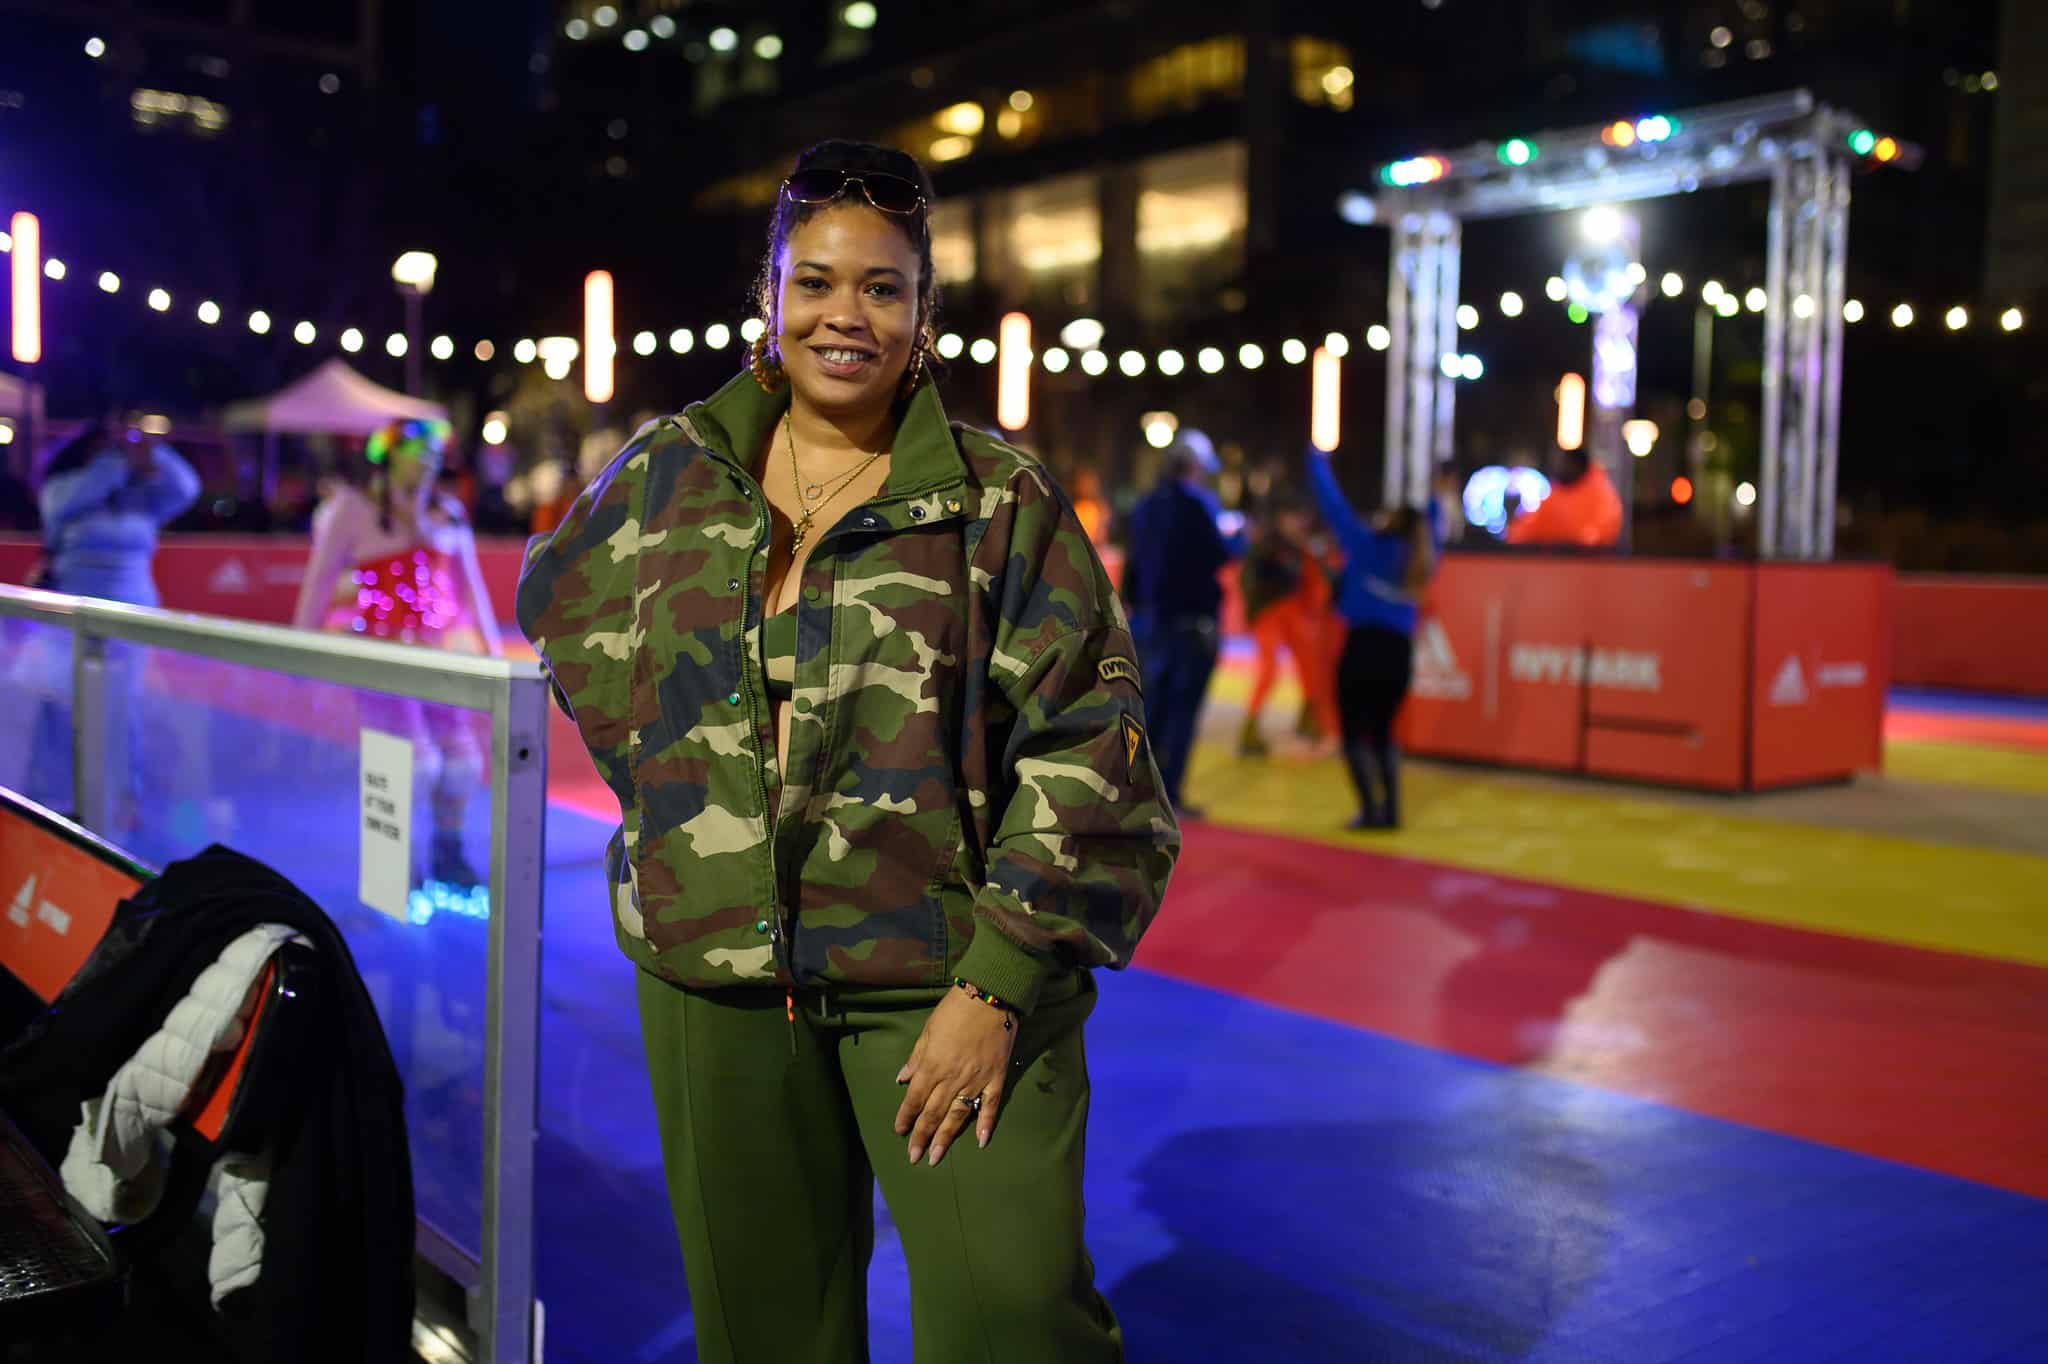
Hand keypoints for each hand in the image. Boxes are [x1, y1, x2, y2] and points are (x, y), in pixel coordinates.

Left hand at [893, 987, 1017, 1165]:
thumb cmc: (955, 1010)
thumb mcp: (928, 1030)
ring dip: (945, 1137)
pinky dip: (986, 1124)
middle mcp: (952, 1078)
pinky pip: (990, 1105)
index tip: (900, 1132)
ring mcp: (976, 1080)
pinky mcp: (996, 1078)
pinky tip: (981, 1141)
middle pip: (933, 1113)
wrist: (989, 997)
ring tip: (936, 1158)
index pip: (914, 1098)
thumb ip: (916, 1058)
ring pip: (958, 1115)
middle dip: (921, 1136)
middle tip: (914, 1158)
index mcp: (932, 1065)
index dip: (906, 1117)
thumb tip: (902, 1079)